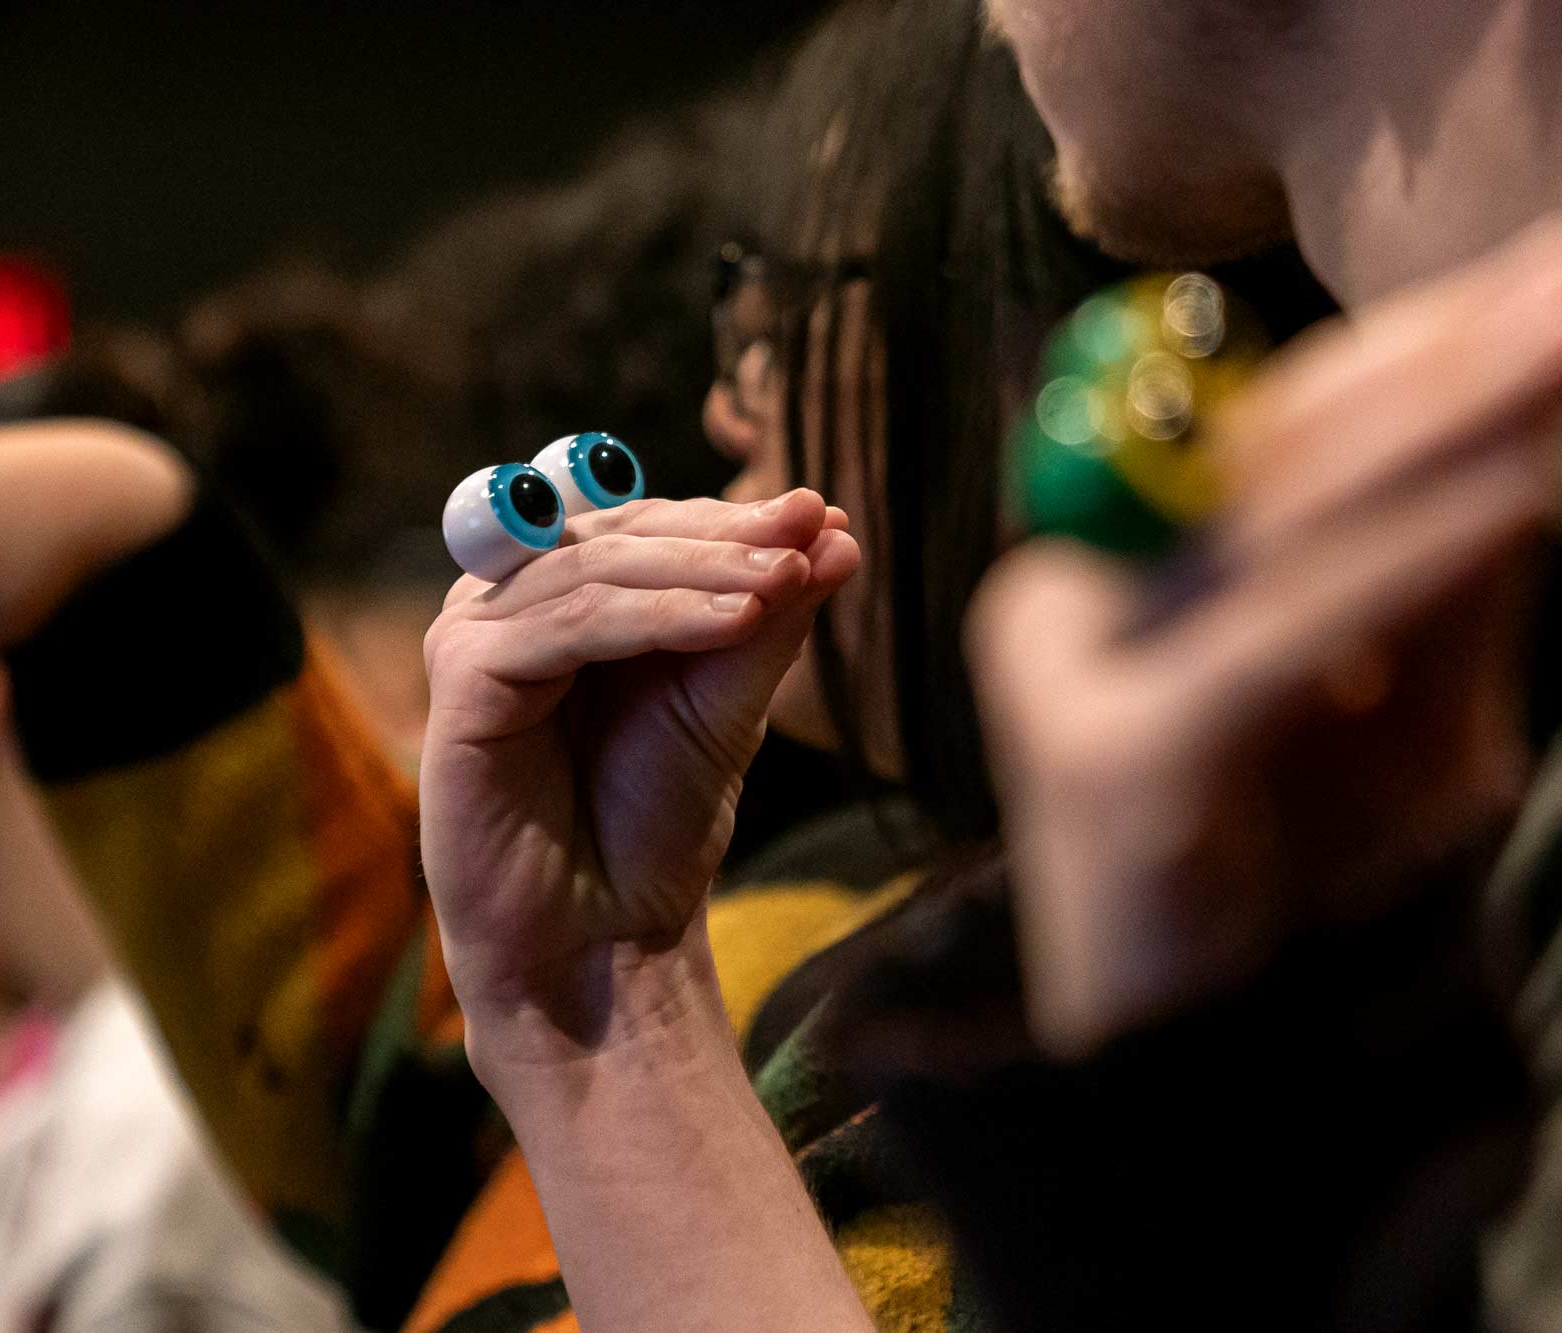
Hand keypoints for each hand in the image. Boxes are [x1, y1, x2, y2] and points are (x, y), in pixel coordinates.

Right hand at [420, 489, 857, 1075]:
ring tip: (788, 581)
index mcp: (558, 599)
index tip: (820, 515)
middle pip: (619, 534)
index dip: (728, 517)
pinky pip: (569, 625)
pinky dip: (660, 617)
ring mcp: (473, 638)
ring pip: (598, 570)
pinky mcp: (460, 681)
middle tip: (809, 531)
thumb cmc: (652, 827)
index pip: (643, 524)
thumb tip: (831, 523)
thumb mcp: (725, 705)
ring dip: (704, 570)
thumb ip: (766, 617)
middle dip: (723, 535)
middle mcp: (505, 605)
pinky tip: (739, 623)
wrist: (602, 942)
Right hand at [968, 219, 1561, 1053]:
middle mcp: (1081, 608)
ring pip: (1286, 522)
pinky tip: (1530, 486)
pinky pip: (1287, 636)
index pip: (1282, 441)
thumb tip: (1532, 454)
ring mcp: (1078, 676)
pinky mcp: (1108, 758)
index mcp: (1131, 590)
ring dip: (1458, 423)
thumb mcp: (1399, 736)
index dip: (1423, 352)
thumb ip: (1439, 602)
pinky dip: (1417, 559)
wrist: (1189, 1103)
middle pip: (1280, 452)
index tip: (1548, 284)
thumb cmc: (1301, 925)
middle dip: (1455, 359)